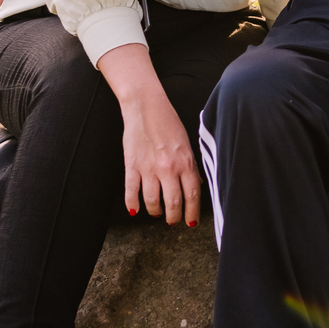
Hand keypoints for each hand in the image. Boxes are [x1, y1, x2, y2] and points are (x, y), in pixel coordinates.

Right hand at [120, 91, 201, 224]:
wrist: (145, 106)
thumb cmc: (168, 122)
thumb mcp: (186, 143)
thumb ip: (191, 166)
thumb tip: (197, 185)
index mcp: (185, 162)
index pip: (192, 195)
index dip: (192, 212)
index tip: (191, 221)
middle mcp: (168, 168)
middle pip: (173, 203)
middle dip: (174, 217)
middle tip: (173, 221)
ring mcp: (149, 168)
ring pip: (152, 201)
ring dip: (155, 212)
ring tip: (157, 213)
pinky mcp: (132, 165)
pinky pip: (131, 192)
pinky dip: (132, 205)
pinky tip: (135, 210)